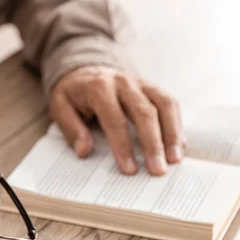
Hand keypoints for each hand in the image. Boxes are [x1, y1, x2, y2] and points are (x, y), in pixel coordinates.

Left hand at [49, 66, 183, 175]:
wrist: (85, 69)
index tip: (129, 169)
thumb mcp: (60, 106)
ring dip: (172, 133)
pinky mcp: (151, 87)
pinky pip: (169, 103)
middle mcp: (123, 82)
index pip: (114, 118)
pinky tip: (179, 145)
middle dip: (153, 143)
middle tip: (158, 170)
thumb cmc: (73, 94)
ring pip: (163, 104)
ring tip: (175, 159)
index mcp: (98, 87)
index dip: (123, 145)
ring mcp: (140, 83)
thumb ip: (71, 128)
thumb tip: (84, 150)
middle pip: (144, 111)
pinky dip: (176, 124)